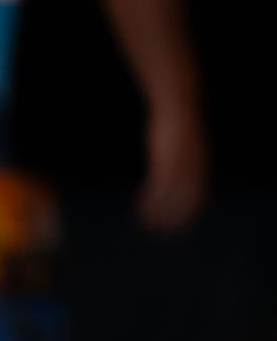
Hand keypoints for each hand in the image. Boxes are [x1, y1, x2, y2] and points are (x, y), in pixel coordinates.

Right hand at [137, 99, 208, 231]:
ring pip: (168, 199)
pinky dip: (148, 202)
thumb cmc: (179, 126)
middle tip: (159, 232)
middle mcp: (193, 170)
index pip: (197, 199)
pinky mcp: (164, 163)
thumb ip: (183, 163)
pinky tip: (138, 208)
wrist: (178, 107)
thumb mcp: (185, 147)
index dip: (187, 215)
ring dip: (156, 214)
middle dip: (172, 220)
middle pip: (183, 203)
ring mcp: (179, 167)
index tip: (176, 228)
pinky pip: (156, 189)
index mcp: (201, 167)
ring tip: (144, 224)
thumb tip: (177, 176)